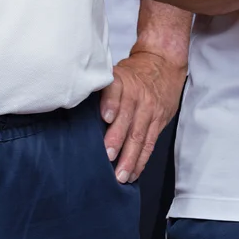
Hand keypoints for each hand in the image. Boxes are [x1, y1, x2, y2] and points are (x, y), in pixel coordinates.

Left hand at [101, 41, 186, 182]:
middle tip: (108, 156)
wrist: (163, 63)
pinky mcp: (159, 121)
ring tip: (120, 175)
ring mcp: (150, 110)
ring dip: (130, 157)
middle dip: (118, 139)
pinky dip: (141, 160)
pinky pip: (150, 143)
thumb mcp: (117, 73)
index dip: (111, 102)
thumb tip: (75, 114)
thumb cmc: (133, 74)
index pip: (116, 89)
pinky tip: (133, 173)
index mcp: (123, 81)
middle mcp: (137, 95)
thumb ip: (102, 92)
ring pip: (140, 135)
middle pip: (128, 118)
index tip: (105, 117)